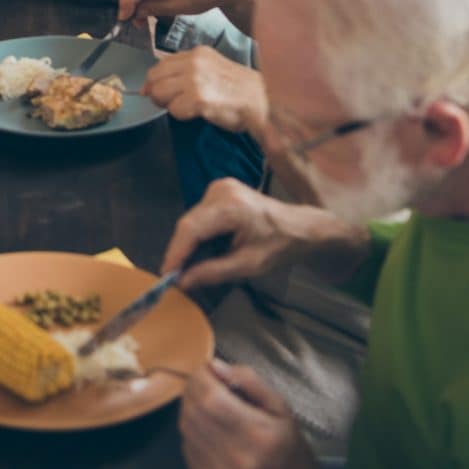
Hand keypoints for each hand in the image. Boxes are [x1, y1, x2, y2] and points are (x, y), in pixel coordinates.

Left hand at [142, 48, 268, 131]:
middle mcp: (194, 62)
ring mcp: (195, 78)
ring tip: (188, 108)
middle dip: (158, 94)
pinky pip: (174, 109)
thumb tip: (151, 85)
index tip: (160, 92)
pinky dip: (182, 115)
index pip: (160, 65)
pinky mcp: (197, 97)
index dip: (156, 82)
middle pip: (154, 78)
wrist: (262, 102)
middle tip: (172, 104)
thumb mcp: (211, 69)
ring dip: (169, 105)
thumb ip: (185, 71)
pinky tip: (198, 113)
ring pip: (159, 93)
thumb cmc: (239, 90)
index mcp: (197, 53)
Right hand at [162, 178, 366, 291]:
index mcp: (231, 206)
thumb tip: (183, 281)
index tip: (167, 275)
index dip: (176, 252)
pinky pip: (199, 215)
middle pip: (188, 223)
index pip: (191, 228)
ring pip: (191, 219)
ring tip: (188, 267)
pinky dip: (197, 234)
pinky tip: (201, 251)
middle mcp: (221, 190)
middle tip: (176, 276)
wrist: (301, 227)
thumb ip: (214, 272)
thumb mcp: (249, 265)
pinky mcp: (220, 190)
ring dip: (188, 243)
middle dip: (180, 250)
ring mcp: (220, 187)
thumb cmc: (280, 246)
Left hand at [181, 359, 363, 468]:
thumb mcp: (283, 409)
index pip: (210, 397)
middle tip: (206, 383)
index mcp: (258, 436)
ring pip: (185, 427)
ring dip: (191, 408)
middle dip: (194, 389)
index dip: (202, 376)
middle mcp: (236, 459)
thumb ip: (250, 382)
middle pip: (194, 411)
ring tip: (209, 404)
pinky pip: (186, 447)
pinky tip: (209, 429)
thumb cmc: (291, 451)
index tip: (208, 368)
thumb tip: (216, 366)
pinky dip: (192, 431)